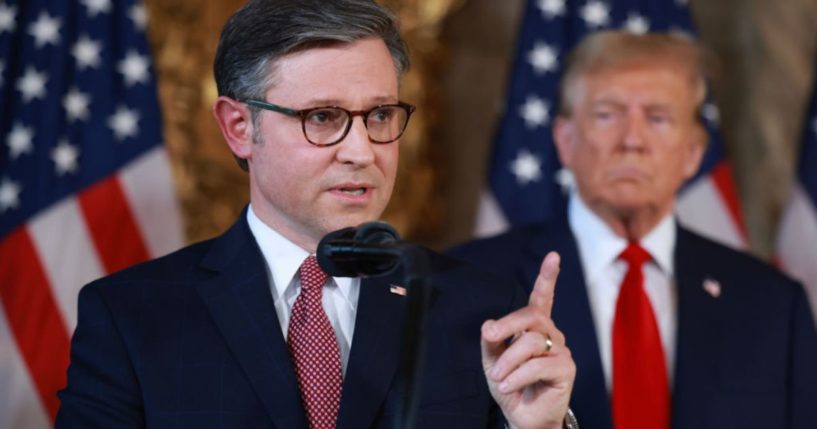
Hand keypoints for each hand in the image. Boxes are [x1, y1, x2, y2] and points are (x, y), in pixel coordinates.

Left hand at [481, 252, 574, 428]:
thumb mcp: (492, 361)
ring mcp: (560, 350)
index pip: (542, 298)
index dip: (548, 277)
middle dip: (507, 324)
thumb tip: (488, 325)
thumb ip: (491, 341)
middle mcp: (551, 334)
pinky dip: (517, 376)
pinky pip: (537, 366)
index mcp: (534, 327)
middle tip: (490, 335)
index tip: (553, 256)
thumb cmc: (510, 384)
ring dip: (507, 361)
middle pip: (531, 316)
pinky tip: (507, 386)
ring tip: (497, 378)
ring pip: (531, 342)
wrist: (523, 417)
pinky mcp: (566, 369)